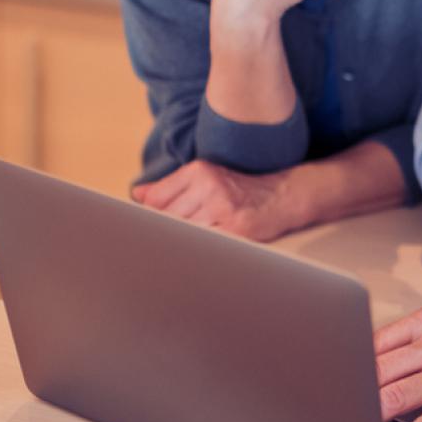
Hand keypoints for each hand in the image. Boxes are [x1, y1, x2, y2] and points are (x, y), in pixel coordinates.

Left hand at [131, 160, 297, 241]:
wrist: (284, 196)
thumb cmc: (240, 190)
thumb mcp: (205, 178)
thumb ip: (170, 187)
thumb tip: (137, 195)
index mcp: (199, 170)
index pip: (156, 200)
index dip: (148, 218)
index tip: (145, 229)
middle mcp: (209, 185)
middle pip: (167, 218)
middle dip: (163, 232)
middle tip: (158, 245)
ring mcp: (222, 207)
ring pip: (183, 231)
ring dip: (181, 241)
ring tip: (181, 248)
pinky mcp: (235, 229)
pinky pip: (204, 243)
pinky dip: (199, 248)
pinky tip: (202, 250)